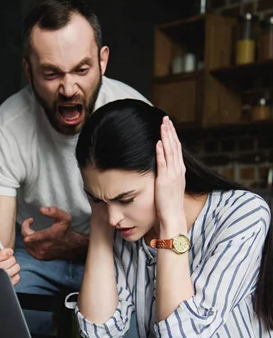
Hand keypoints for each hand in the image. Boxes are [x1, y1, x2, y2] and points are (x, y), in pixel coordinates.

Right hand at [0, 227, 20, 284]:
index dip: (1, 255)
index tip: (8, 251)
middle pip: (0, 267)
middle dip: (9, 260)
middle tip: (11, 257)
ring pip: (9, 273)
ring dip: (14, 266)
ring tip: (11, 263)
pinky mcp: (4, 285)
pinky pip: (14, 279)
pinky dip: (16, 275)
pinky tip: (12, 271)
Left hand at [21, 206, 87, 260]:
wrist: (71, 246)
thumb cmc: (66, 231)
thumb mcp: (64, 218)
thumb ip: (54, 211)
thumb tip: (41, 209)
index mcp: (49, 237)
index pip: (32, 236)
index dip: (26, 227)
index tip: (30, 220)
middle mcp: (43, 247)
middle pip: (25, 238)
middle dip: (26, 228)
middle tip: (30, 222)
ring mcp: (41, 253)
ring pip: (26, 244)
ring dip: (26, 235)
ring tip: (32, 229)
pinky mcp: (40, 257)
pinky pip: (28, 249)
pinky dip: (28, 243)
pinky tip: (33, 238)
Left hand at [155, 116, 186, 232]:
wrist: (173, 217)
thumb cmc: (170, 206)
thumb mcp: (171, 187)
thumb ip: (168, 177)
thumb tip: (164, 171)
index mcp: (180, 171)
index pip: (177, 150)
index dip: (173, 137)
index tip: (169, 126)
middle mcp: (178, 171)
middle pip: (175, 146)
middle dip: (170, 132)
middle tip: (166, 119)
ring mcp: (172, 175)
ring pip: (170, 151)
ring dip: (166, 137)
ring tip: (163, 125)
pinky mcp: (165, 180)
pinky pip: (163, 163)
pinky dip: (161, 152)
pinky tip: (158, 142)